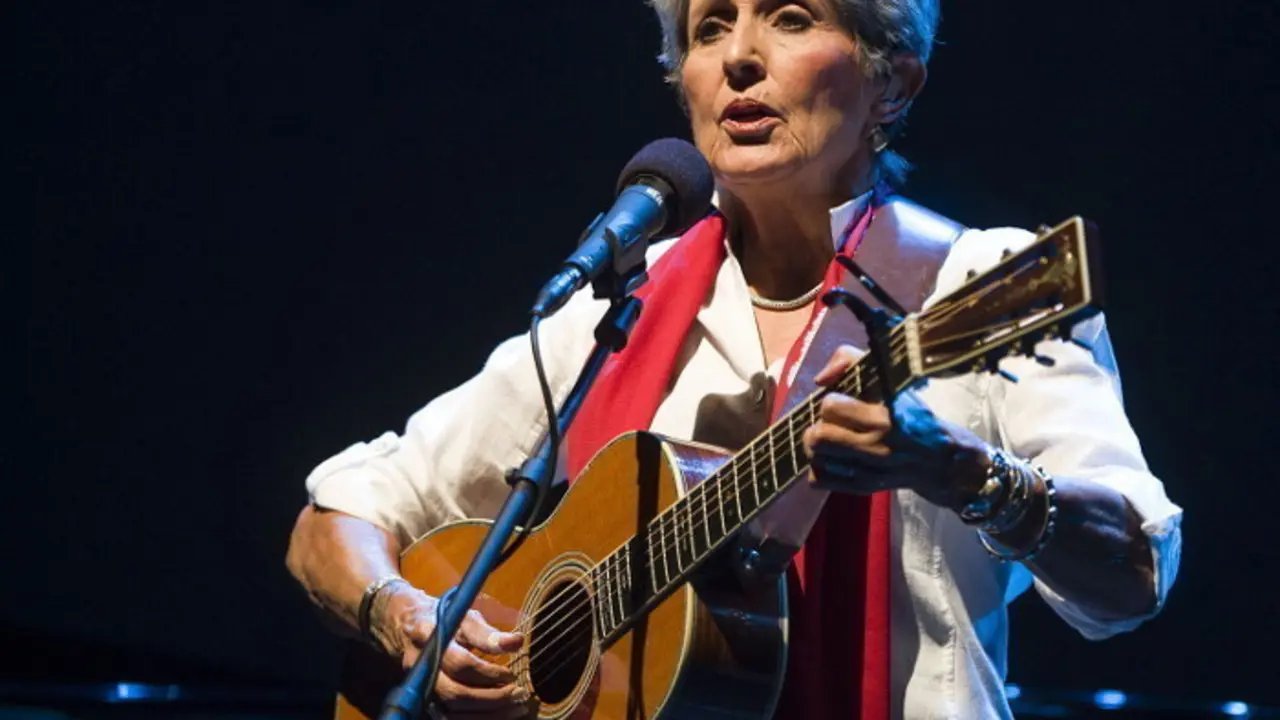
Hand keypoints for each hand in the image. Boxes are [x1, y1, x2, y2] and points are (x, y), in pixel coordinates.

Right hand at [372, 583, 534, 717]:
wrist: (407, 627)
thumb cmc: (442, 619)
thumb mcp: (464, 617)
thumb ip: (488, 633)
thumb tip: (517, 642)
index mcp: (429, 638)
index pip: (460, 663)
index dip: (489, 672)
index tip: (511, 674)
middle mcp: (421, 666)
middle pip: (455, 693)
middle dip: (491, 698)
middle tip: (519, 695)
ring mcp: (419, 686)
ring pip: (452, 710)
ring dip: (487, 714)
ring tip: (516, 708)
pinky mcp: (424, 699)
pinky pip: (449, 717)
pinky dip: (476, 719)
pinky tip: (498, 715)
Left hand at [800, 345, 988, 510]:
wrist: (941, 460)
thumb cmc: (914, 416)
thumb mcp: (893, 381)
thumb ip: (852, 361)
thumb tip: (821, 380)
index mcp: (885, 416)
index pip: (831, 407)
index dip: (832, 401)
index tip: (844, 402)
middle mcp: (877, 446)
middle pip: (818, 436)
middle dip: (818, 425)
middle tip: (831, 423)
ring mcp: (869, 470)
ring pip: (816, 458)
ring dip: (817, 447)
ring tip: (830, 439)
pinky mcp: (863, 487)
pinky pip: (820, 479)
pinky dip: (819, 468)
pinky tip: (833, 459)